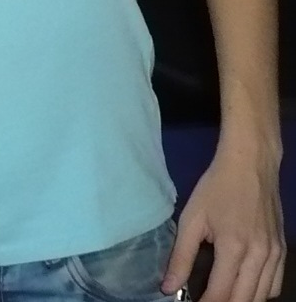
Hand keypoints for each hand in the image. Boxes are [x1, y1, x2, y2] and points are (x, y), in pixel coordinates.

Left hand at [162, 147, 284, 301]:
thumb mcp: (192, 217)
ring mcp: (274, 253)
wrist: (251, 162)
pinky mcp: (282, 249)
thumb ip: (181, 256)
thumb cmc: (217, 186)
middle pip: (244, 300)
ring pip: (263, 297)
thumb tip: (168, 288)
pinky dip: (261, 293)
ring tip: (223, 296)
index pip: (220, 294)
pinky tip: (245, 287)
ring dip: (242, 301)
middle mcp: (259, 255)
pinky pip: (275, 285)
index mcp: (234, 247)